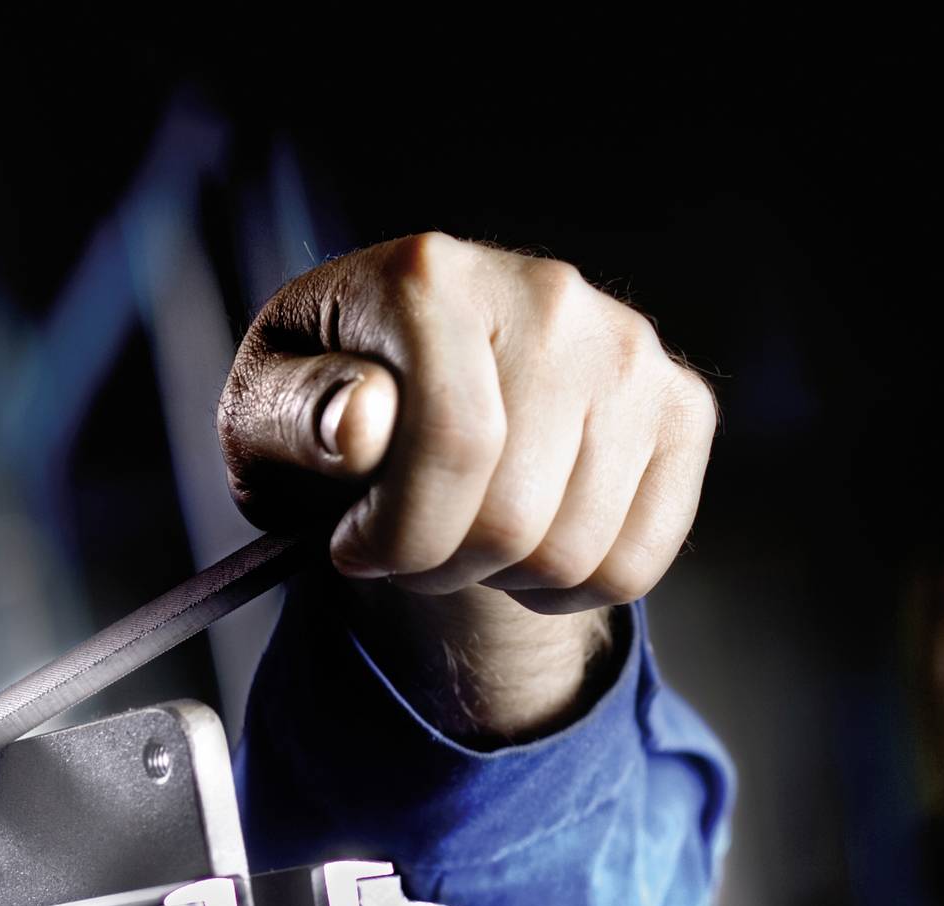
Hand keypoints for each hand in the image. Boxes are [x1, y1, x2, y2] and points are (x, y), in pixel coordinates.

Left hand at [219, 234, 716, 744]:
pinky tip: (522, 542)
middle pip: (514, 514)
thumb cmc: (323, 407)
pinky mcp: (680, 406)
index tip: (352, 546)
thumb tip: (361, 421)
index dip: (395, 535)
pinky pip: (634, 562)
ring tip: (458, 535)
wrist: (407, 386)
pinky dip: (568, 590)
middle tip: (402, 546)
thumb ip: (296, 413)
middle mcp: (547, 295)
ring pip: (574, 552)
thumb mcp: (263, 410)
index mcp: (431, 278)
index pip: (456, 445)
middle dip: (438, 566)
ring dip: (500, 580)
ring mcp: (627, 349)